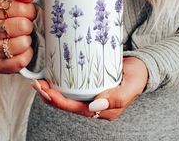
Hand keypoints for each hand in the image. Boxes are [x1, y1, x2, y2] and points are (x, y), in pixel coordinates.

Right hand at [0, 0, 36, 72]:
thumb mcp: (16, 2)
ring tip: (22, 39)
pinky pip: (20, 61)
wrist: (6, 41)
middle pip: (22, 25)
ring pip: (22, 44)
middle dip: (29, 26)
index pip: (21, 7)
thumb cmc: (12, 20)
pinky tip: (23, 51)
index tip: (27, 14)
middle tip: (25, 28)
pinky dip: (26, 56)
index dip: (30, 11)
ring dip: (28, 41)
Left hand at [32, 57, 147, 120]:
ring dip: (51, 91)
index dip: (60, 102)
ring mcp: (91, 96)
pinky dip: (59, 84)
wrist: (141, 68)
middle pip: (68, 105)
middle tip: (37, 84)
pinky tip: (50, 77)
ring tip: (38, 82)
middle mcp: (95, 106)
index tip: (48, 91)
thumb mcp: (130, 87)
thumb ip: (115, 99)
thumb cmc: (137, 77)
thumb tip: (94, 107)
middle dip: (50, 96)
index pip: (77, 109)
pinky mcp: (89, 86)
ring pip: (67, 98)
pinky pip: (71, 89)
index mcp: (103, 110)